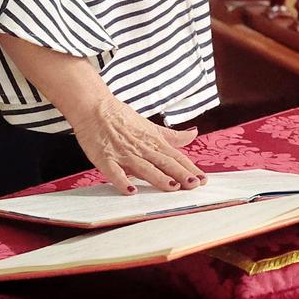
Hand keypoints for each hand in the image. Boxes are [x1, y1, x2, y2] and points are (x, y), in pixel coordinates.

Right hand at [68, 97, 204, 193]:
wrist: (94, 107)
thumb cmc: (122, 118)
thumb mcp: (151, 126)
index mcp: (153, 141)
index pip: (176, 157)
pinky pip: (114, 172)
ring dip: (158, 178)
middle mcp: (142, 148)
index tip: (203, 179)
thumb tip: (194, 134)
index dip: (189, 168)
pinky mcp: (105, 158)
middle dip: (180, 174)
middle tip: (194, 185)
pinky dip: (122, 181)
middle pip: (164, 162)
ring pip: (144, 167)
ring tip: (173, 187)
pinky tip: (131, 191)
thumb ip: (172, 135)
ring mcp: (123, 154)